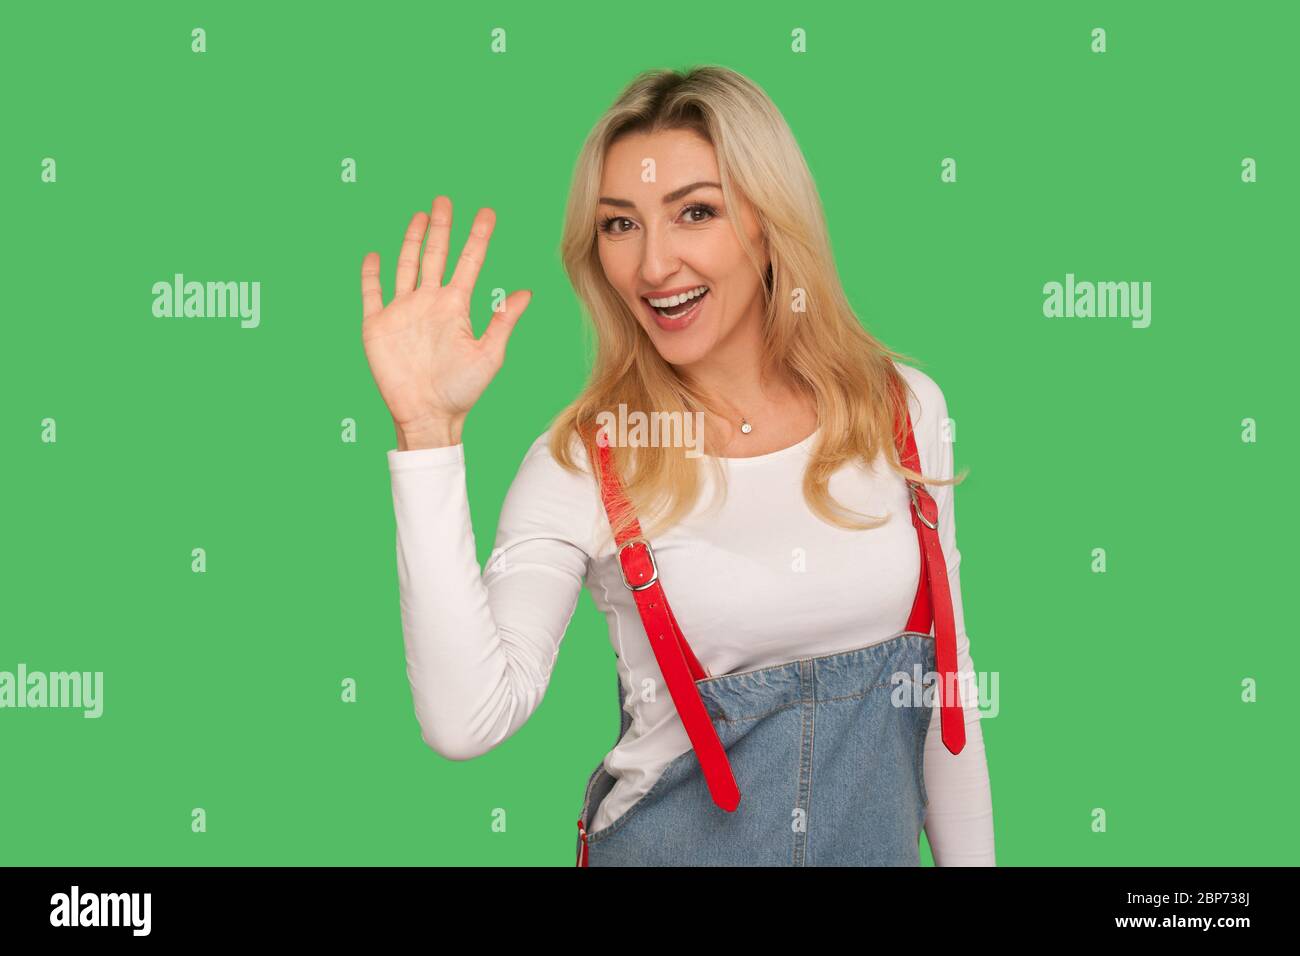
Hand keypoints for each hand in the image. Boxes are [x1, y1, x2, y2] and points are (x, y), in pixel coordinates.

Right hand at [360, 196, 531, 440]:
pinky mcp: (377, 324)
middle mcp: (430, 302)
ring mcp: (403, 311)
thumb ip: (503, 321)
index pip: (469, 262)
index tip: (488, 213)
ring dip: (412, 241)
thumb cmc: (462, 391)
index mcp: (456, 306)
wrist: (428, 416)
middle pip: (436, 254)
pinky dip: (371, 273)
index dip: (478, 237)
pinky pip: (372, 292)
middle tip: (446, 199)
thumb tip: (526, 292)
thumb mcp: (489, 355)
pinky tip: (374, 255)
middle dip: (441, 227)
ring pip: (406, 265)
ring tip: (420, 215)